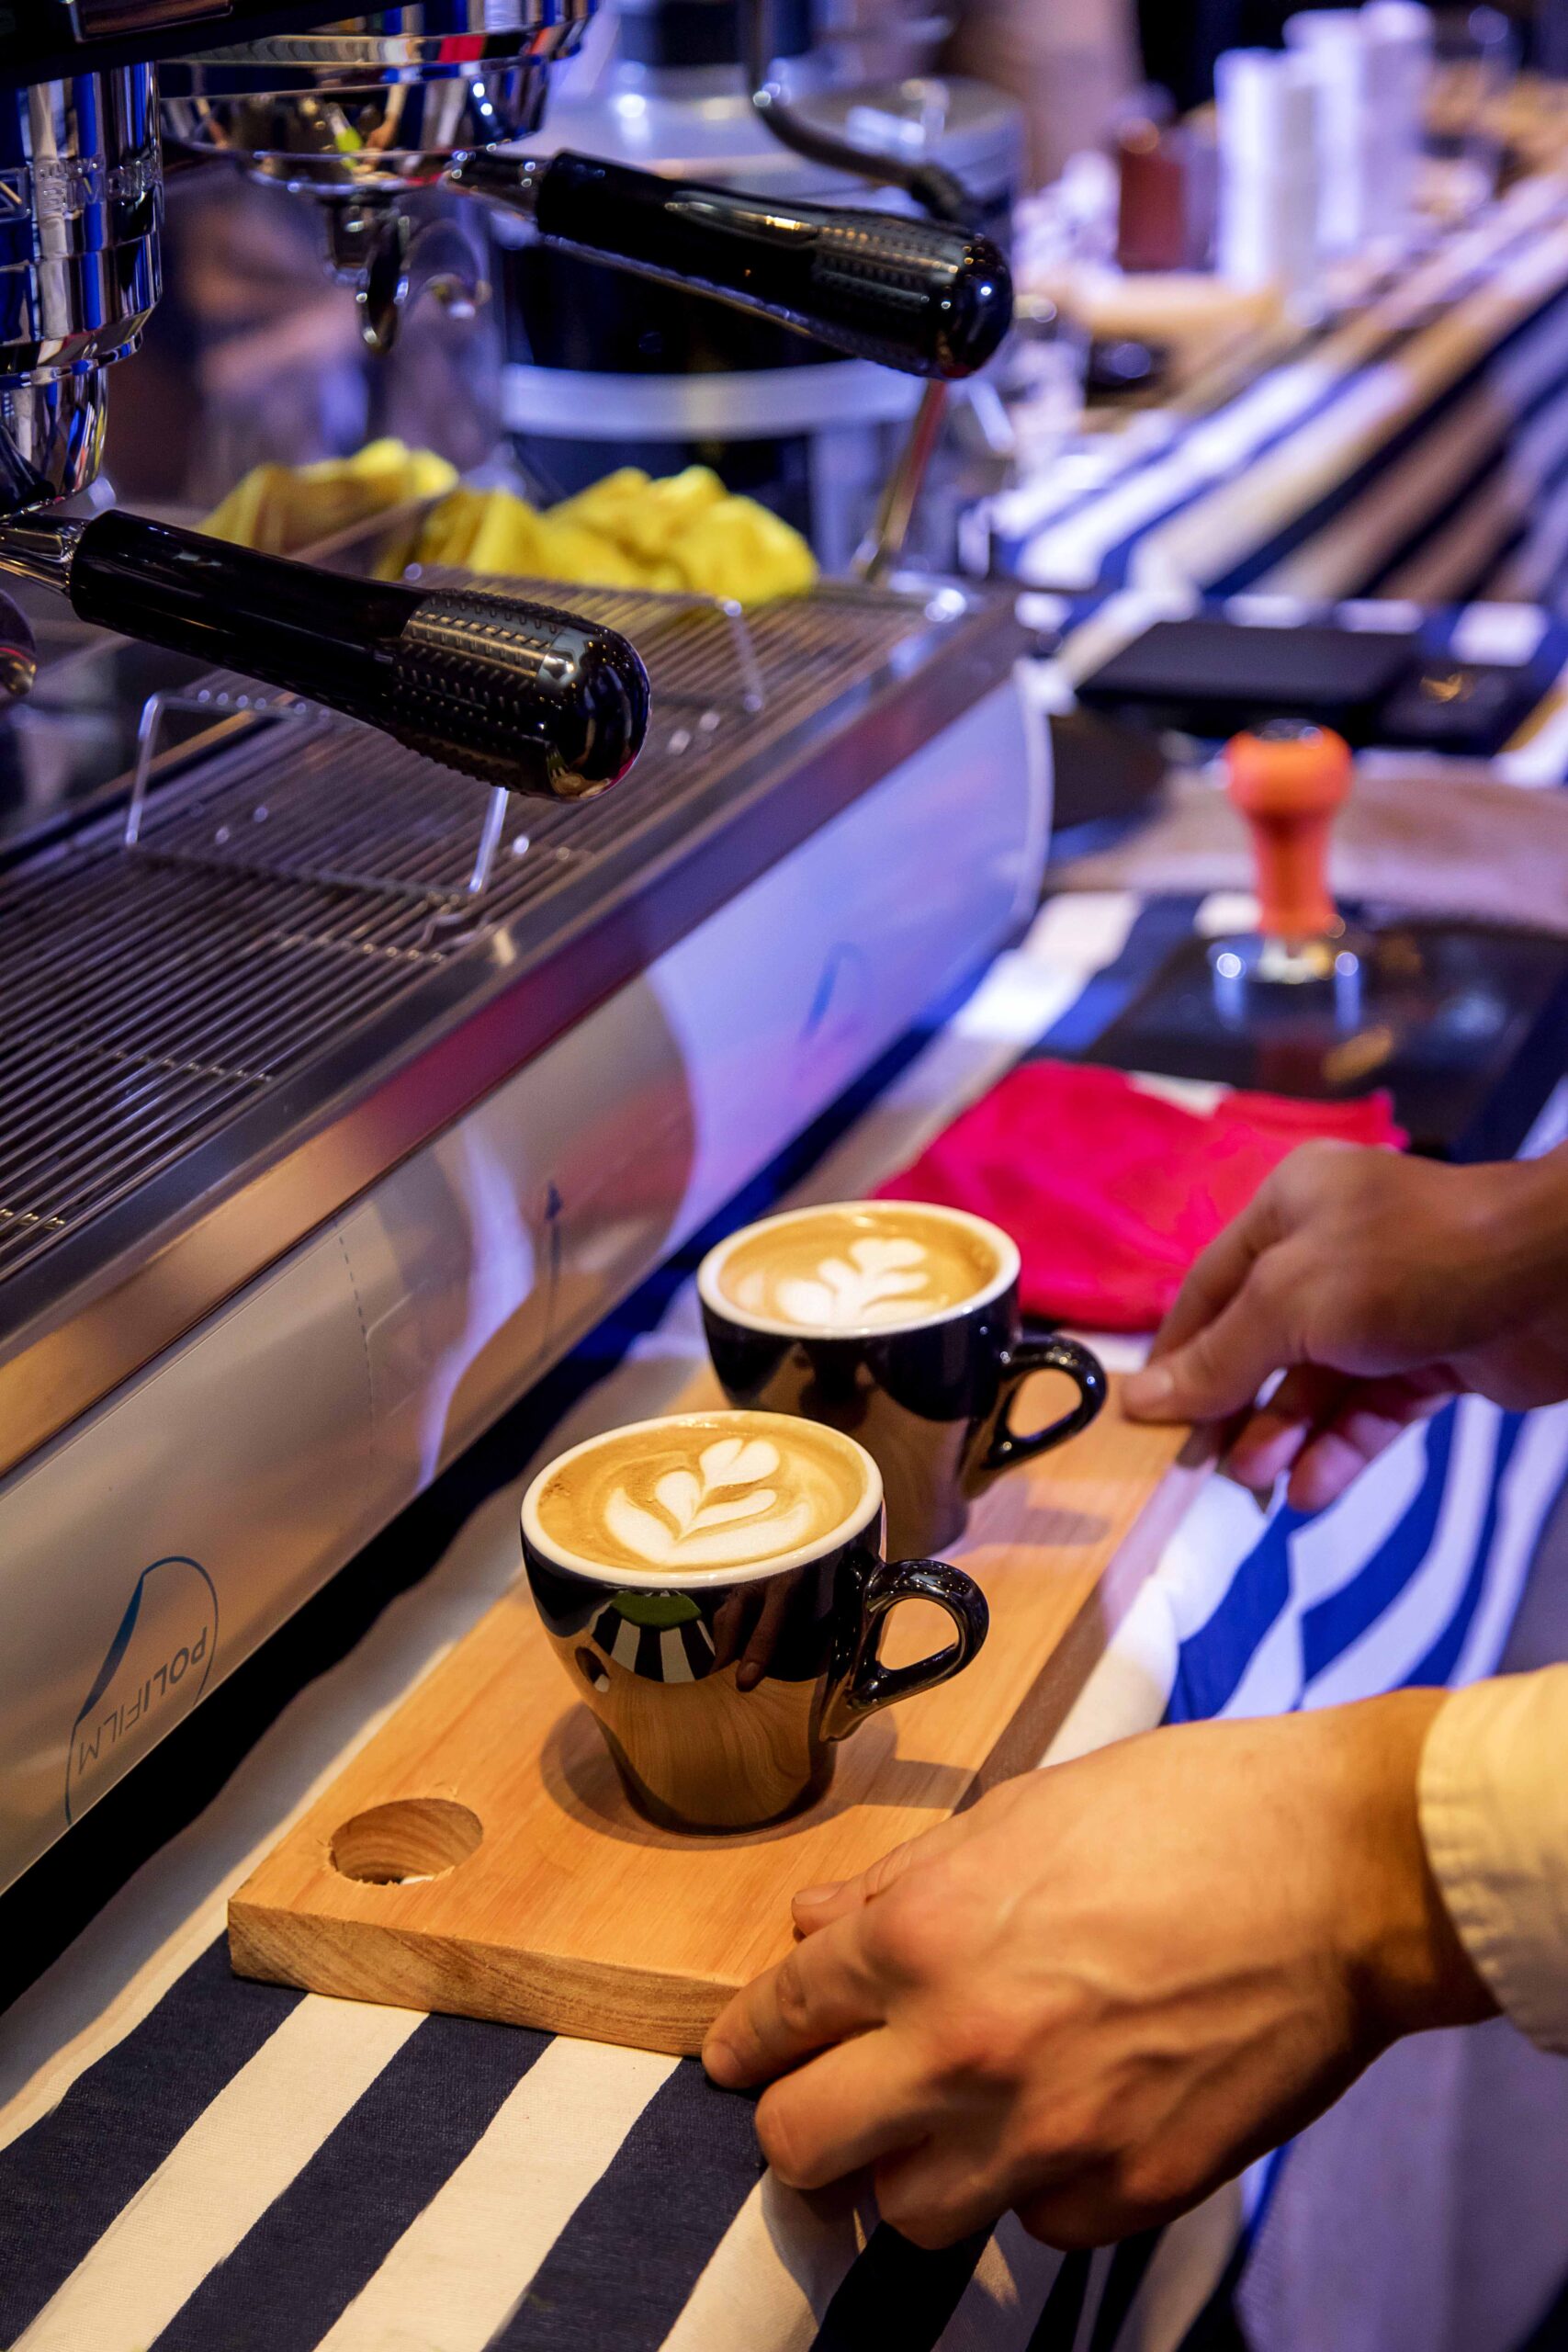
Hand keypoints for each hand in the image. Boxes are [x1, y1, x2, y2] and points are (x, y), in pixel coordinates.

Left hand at [703, 1695, 1493, 2249]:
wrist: (1342, 1872)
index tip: (740, 2055)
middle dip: (803, 2121)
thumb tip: (815, 1923)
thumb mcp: (1019, 1811)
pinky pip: (1036, 2226)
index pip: (775, 2022)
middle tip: (831, 2095)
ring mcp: (1050, 2134)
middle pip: (802, 2148)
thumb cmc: (1186, 1813)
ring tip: (958, 2110)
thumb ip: (900, 1883)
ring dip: (916, 2166)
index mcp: (924, 1937)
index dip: (746, 2039)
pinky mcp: (1131, 2191)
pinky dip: (1035, 2187)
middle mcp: (965, 2049)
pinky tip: (1066, 2119)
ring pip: (909, 2212)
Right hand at [1123, 1140, 1567, 1510]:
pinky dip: (1338, 1448)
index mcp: (1290, 1209)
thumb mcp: (1289, 1303)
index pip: (1210, 1287)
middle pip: (1261, 1340)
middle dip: (1233, 1406)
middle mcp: (1334, 1250)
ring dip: (1283, 1435)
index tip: (1145, 1419)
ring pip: (1316, 1382)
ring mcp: (1388, 1305)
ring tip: (1256, 1485)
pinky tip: (1309, 1491)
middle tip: (1202, 1467)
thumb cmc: (1404, 1265)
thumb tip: (1139, 1400)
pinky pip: (1370, 1408)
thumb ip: (1217, 1359)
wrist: (1558, 1279)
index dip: (1177, 1353)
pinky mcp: (1433, 1355)